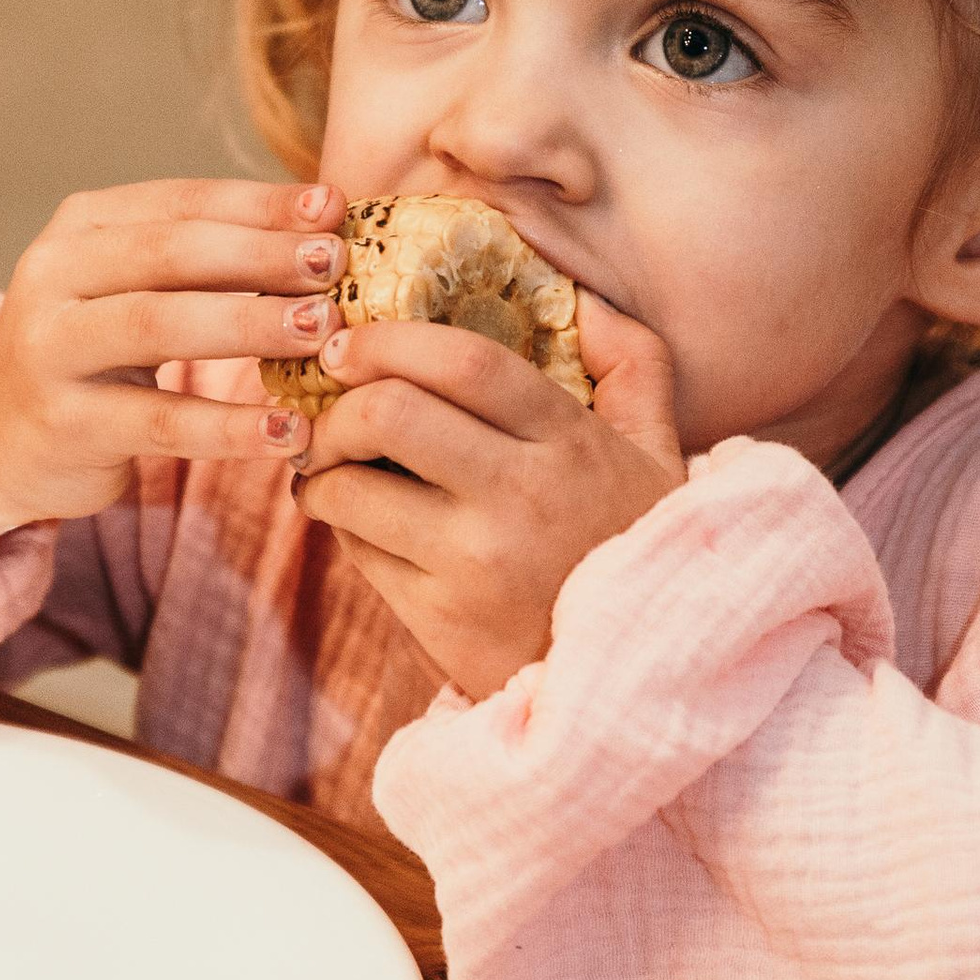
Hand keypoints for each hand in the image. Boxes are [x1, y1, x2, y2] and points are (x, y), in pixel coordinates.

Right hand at [0, 178, 344, 560]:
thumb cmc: (95, 349)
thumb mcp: (133, 287)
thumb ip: (207, 258)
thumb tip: (327, 223)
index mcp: (81, 228)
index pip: (181, 202)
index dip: (260, 203)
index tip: (337, 208)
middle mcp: (52, 275)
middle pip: (170, 253)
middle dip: (260, 254)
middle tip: (336, 263)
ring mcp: (50, 350)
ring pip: (158, 326)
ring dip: (248, 324)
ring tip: (324, 329)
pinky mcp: (63, 424)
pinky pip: (159, 422)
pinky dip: (229, 426)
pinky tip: (290, 430)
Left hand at [293, 288, 683, 697]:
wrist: (638, 681)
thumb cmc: (636, 547)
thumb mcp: (660, 454)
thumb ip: (633, 365)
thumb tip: (584, 298)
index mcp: (570, 443)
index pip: (463, 362)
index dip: (389, 340)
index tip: (350, 345)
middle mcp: (519, 497)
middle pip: (389, 414)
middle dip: (337, 404)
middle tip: (328, 407)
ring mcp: (474, 563)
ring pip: (352, 490)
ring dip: (319, 471)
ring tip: (327, 467)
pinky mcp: (439, 619)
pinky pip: (359, 552)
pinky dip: (341, 526)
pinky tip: (358, 519)